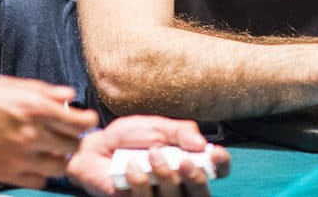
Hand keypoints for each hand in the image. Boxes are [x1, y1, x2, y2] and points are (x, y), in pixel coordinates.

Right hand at [0, 77, 98, 187]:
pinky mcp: (6, 174)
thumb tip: (70, 96)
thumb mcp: (11, 84)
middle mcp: (32, 134)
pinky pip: (39, 182)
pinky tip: (33, 164)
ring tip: (51, 152)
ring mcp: (20, 157)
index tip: (84, 121)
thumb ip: (45, 91)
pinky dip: (41, 175)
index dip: (87, 121)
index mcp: (36, 108)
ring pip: (60, 167)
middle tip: (67, 137)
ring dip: (60, 160)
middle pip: (74, 146)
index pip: (80, 122)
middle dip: (74, 141)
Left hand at [67, 116, 230, 196]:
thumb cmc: (130, 137)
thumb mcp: (159, 126)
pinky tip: (130, 168)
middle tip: (183, 162)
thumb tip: (202, 145)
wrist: (96, 147)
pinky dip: (140, 183)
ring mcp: (159, 196)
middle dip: (196, 178)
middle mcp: (179, 183)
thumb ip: (183, 132)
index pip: (217, 170)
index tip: (214, 153)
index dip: (220, 165)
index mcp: (189, 162)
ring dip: (166, 176)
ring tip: (149, 155)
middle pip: (201, 193)